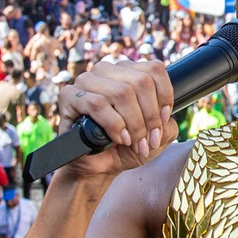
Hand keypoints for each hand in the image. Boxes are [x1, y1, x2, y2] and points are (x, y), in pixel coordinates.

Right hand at [56, 60, 176, 178]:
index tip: (163, 121)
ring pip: (121, 92)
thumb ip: (168, 123)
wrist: (99, 167)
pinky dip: (114, 124)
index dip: (164, 96)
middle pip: (141, 82)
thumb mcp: (157, 136)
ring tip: (134, 143)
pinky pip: (97, 103)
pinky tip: (117, 139)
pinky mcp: (69, 95)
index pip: (154, 69)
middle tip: (149, 140)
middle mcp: (107, 70)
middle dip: (149, 117)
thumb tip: (165, 116)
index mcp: (129, 71)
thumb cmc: (127, 147)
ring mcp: (86, 80)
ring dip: (134, 124)